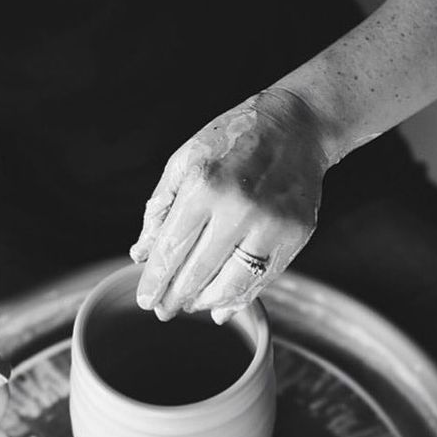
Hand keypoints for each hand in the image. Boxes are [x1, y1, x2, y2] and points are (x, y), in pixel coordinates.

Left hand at [129, 88, 328, 321]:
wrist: (296, 125)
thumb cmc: (230, 142)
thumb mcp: (184, 161)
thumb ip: (159, 208)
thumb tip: (140, 254)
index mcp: (203, 185)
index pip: (171, 249)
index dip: (155, 281)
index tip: (145, 300)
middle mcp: (238, 207)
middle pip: (198, 272)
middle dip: (175, 298)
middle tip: (163, 311)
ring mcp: (271, 224)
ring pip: (231, 283)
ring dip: (206, 302)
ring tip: (191, 305)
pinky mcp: (296, 235)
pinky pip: (263, 279)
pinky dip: (240, 298)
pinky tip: (222, 306)